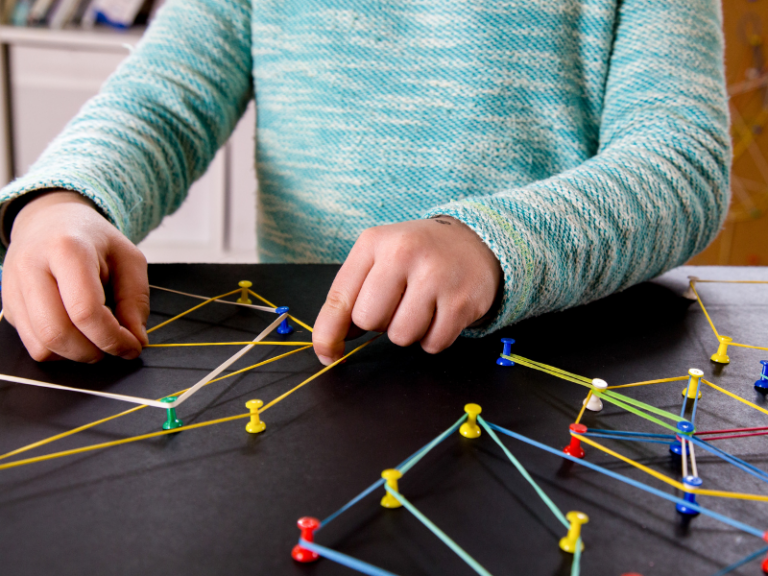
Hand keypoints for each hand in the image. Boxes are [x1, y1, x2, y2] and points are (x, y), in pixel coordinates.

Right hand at [2, 190, 148, 361]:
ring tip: (98, 339)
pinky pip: (33, 345)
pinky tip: (78, 333)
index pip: (85, 311)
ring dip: (76, 355)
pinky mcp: (8, 307)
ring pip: (41, 345)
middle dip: (93, 351)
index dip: (113, 338)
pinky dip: (60, 351)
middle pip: (57, 333)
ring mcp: (13, 289)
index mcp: (66, 249)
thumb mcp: (129, 259)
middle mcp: (31, 268)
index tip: (133, 346)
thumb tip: (136, 341)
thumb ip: (136, 300)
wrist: (50, 221)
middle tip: (115, 347)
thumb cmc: (94, 241)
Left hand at [313, 217, 501, 364]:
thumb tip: (331, 344)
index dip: (328, 333)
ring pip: (401, 336)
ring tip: (421, 306)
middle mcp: (404, 253)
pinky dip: (434, 338)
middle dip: (379, 323)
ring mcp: (436, 276)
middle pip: (369, 320)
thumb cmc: (416, 255)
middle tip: (398, 303)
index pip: (340, 297)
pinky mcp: (462, 300)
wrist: (474, 241)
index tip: (327, 353)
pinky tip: (441, 313)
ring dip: (408, 332)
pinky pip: (433, 344)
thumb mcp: (378, 258)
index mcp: (374, 242)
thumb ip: (350, 296)